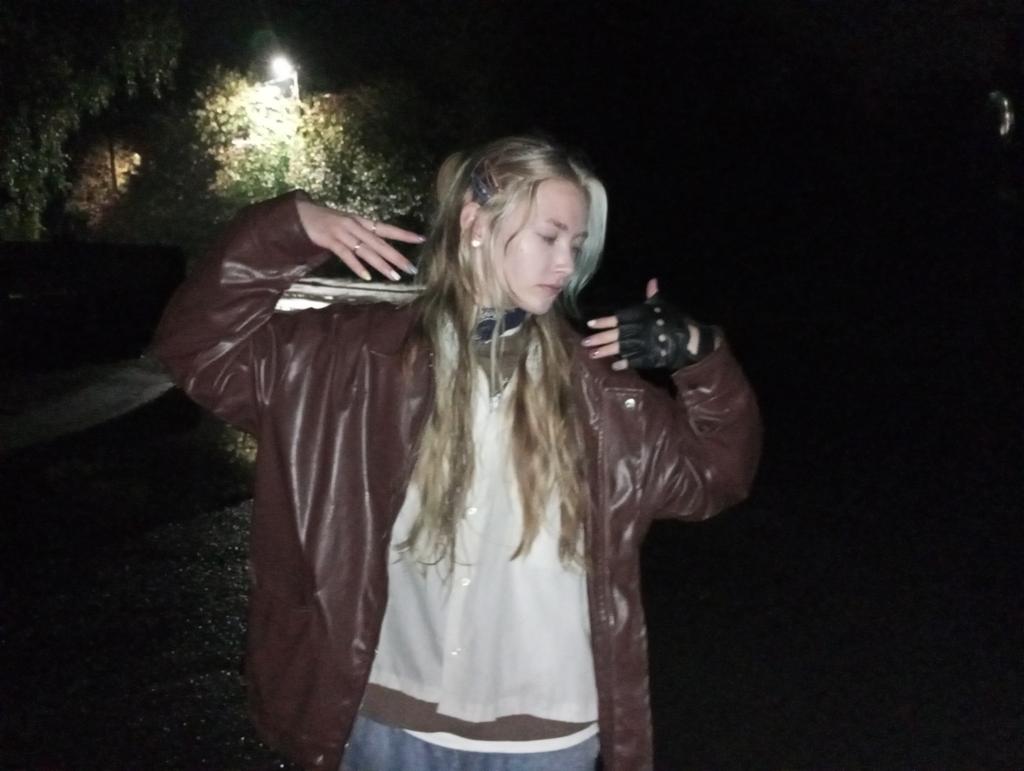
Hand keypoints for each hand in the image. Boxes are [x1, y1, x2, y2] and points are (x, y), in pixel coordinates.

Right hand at [296, 199, 423, 280]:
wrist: (302, 214)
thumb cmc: (327, 222)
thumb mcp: (348, 225)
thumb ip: (363, 235)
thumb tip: (380, 248)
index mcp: (362, 221)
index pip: (387, 228)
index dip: (404, 234)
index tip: (421, 239)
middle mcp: (356, 225)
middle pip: (380, 243)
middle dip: (396, 256)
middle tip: (411, 268)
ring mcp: (343, 232)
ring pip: (366, 250)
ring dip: (381, 264)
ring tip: (394, 276)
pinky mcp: (330, 240)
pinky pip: (346, 255)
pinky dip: (356, 266)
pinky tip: (366, 277)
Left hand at [583, 278, 714, 370]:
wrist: (689, 338)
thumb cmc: (674, 319)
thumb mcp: (662, 305)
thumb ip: (653, 295)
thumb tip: (652, 281)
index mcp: (640, 316)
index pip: (618, 318)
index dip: (604, 321)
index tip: (590, 324)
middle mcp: (639, 330)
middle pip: (616, 335)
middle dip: (600, 338)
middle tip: (585, 342)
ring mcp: (643, 345)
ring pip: (621, 348)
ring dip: (607, 352)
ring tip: (593, 354)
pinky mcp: (649, 357)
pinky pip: (633, 361)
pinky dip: (624, 363)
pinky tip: (614, 366)